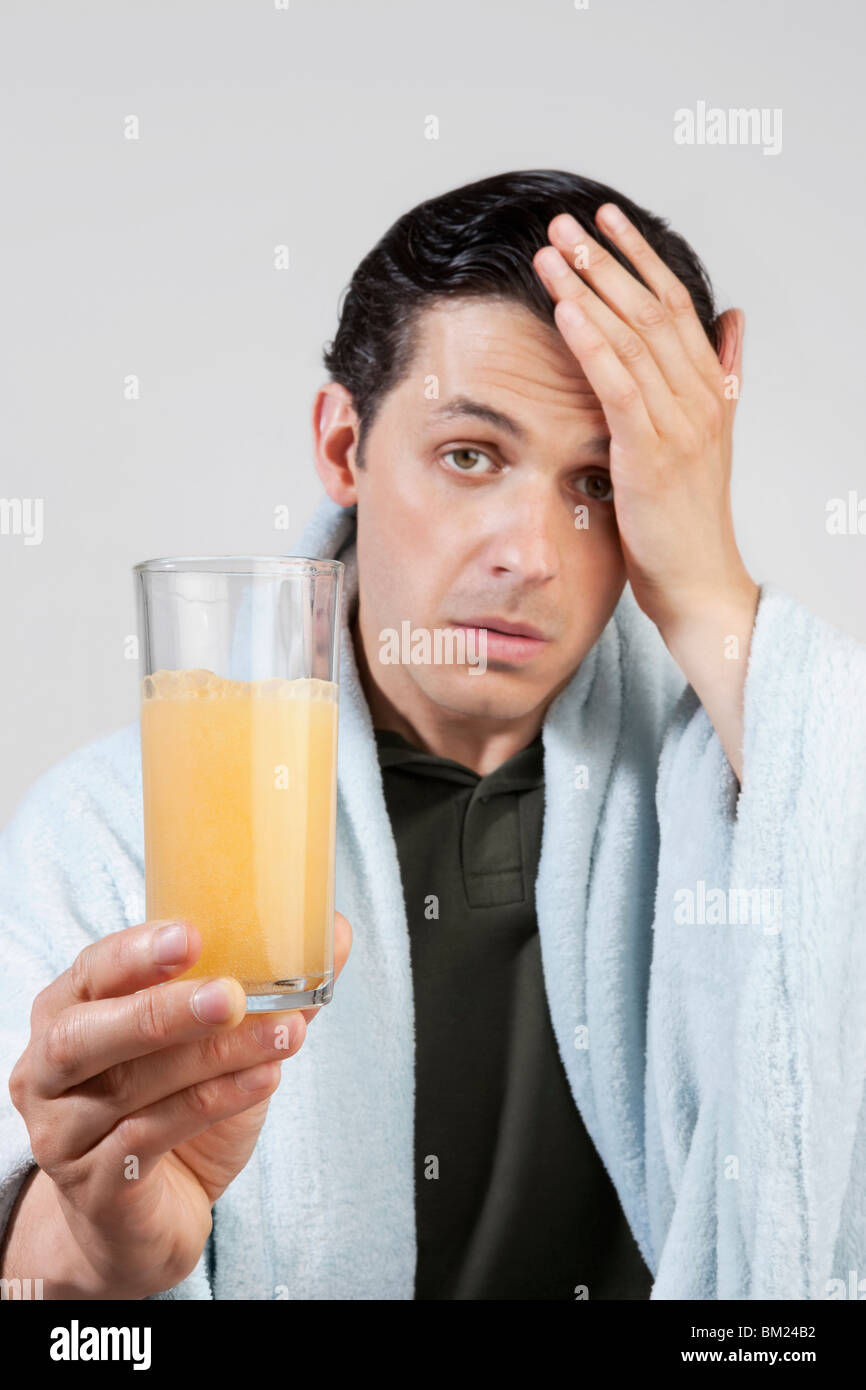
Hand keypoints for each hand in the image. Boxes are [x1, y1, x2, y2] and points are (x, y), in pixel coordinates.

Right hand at [5, 913, 351, 1297]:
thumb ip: (265, 989)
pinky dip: (214, 1103)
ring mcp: (65, 1133)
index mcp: (70, 1012)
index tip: (192, 935)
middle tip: (232, 994)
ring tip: (284, 1034)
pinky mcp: (98, 1186)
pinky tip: (265, 1078)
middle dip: (162, 1009)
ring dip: (215, 1056)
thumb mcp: (213, 1041)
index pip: (91, 971)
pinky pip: (152, 1138)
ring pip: (131, 1087)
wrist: (148, 1216)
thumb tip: (334, 931)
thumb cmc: (172, 1108)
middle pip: (86, 1034)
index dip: (136, 952)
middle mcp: (49, 1070)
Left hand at [532, 205, 759, 779]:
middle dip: (606, 259)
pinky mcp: (650, 453)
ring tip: (552, 250)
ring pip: (632, 337)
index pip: (676, 304)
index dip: (641, 257)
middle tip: (565, 219)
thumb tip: (733, 323)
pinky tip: (565, 308)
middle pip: (651, 308)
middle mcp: (698, 397)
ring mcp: (677, 423)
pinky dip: (591, 343)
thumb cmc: (688, 522)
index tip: (606, 220)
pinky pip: (618, 385)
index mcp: (708, 390)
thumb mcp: (704, 441)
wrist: (700, 583)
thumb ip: (718, 378)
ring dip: (589, 288)